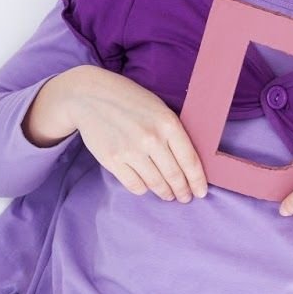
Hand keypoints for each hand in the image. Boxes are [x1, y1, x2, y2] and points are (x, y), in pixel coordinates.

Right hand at [39, 66, 207, 202]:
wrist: (91, 96)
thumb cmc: (130, 100)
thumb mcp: (159, 108)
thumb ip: (173, 131)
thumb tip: (187, 161)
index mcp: (168, 123)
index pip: (189, 160)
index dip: (197, 180)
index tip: (201, 192)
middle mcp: (151, 139)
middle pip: (174, 175)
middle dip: (183, 191)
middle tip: (186, 198)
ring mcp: (130, 151)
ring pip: (155, 183)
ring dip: (165, 193)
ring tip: (169, 195)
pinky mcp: (112, 160)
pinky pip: (134, 185)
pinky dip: (143, 189)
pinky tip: (147, 187)